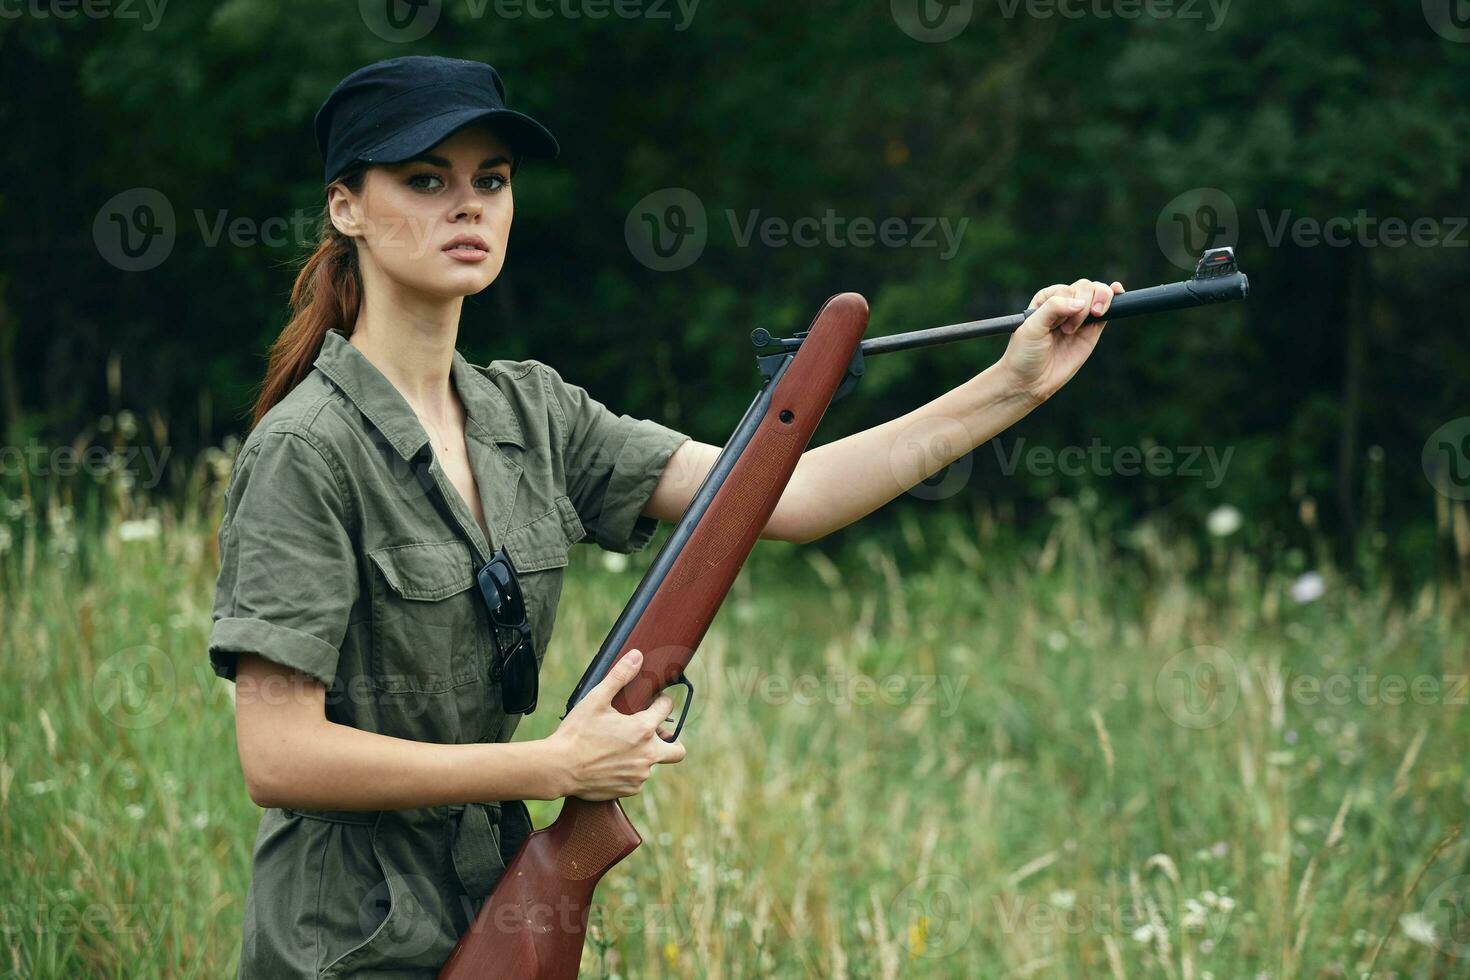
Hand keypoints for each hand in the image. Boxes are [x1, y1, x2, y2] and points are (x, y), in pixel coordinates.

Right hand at [544, 649, 686, 800]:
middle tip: (652, 731)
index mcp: (643, 729)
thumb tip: (637, 656)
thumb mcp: (596, 699)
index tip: (652, 701)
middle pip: (677, 749)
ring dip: (643, 753)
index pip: (667, 708)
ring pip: (653, 763)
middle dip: (671, 739)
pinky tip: (612, 761)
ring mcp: (640, 774)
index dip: (660, 700)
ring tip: (621, 745)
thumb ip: (619, 676)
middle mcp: (648, 754)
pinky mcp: (630, 789)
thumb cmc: (577, 733)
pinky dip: (630, 770)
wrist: (558, 768)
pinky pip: (638, 778)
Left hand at [999, 278, 1123, 404]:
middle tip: (1068, 329)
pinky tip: (1118, 291)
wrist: (1030, 382)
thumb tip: (1080, 303)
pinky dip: (1114, 299)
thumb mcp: (1031, 327)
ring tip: (1094, 315)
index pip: (1066, 289)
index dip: (1066, 302)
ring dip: (1100, 299)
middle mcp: (1064, 305)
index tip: (1056, 324)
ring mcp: (1079, 317)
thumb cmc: (1024, 354)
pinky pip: (1108, 311)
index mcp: (1046, 299)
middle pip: (1084, 288)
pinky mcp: (1092, 331)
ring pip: (1097, 294)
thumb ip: (1053, 308)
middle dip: (1083, 304)